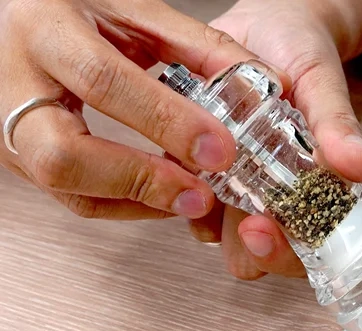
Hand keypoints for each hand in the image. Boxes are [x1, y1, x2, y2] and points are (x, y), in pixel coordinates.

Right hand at [0, 0, 255, 218]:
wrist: (15, 16)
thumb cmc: (70, 6)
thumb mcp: (133, 10)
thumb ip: (196, 47)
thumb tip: (260, 85)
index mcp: (44, 29)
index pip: (104, 82)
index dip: (167, 122)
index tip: (219, 149)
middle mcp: (13, 81)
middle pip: (63, 155)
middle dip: (141, 180)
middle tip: (201, 194)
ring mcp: (6, 126)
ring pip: (65, 186)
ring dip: (137, 200)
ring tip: (193, 198)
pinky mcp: (18, 156)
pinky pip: (72, 195)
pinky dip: (125, 203)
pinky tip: (165, 195)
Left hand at [205, 0, 361, 278]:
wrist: (266, 27)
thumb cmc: (302, 56)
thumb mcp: (322, 84)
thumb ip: (337, 126)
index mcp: (311, 194)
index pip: (304, 253)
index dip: (284, 255)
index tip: (262, 231)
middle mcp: (272, 201)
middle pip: (256, 257)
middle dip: (246, 247)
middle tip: (241, 217)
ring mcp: (233, 189)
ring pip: (214, 232)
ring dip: (208, 212)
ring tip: (210, 171)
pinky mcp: (197, 168)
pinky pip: (180, 193)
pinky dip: (178, 180)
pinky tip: (184, 154)